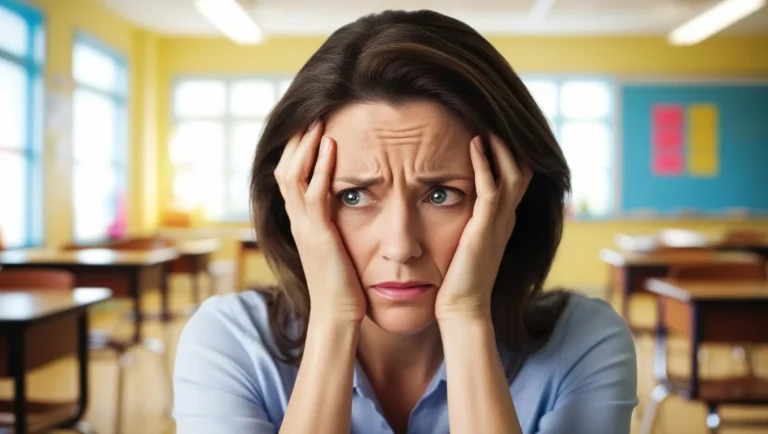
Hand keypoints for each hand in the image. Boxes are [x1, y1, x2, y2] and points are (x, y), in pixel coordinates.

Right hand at [274, 121, 366, 324]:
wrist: (337, 316)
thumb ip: (335, 228)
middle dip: (296, 141)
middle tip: (310, 115)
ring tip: (318, 121)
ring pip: (293, 175)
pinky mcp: (318, 234)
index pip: (291, 178)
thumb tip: (348, 211)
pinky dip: (321, 166)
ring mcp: (304, 227)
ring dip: (306, 146)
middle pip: (284, 169)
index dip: (297, 152)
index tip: (310, 129)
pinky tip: (332, 146)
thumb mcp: (336, 249)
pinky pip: (314, 193)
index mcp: (301, 223)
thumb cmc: (342, 286)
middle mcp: (297, 221)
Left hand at [435, 134, 531, 321]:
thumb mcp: (464, 242)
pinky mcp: (485, 229)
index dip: (507, 149)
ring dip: (500, 144)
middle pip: (522, 167)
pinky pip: (490, 188)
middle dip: (510, 140)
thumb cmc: (456, 280)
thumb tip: (447, 199)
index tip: (489, 124)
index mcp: (502, 219)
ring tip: (486, 119)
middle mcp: (506, 217)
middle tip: (493, 113)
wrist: (461, 309)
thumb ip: (465, 221)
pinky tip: (473, 142)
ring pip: (512, 171)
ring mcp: (499, 222)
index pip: (515, 174)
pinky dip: (484, 163)